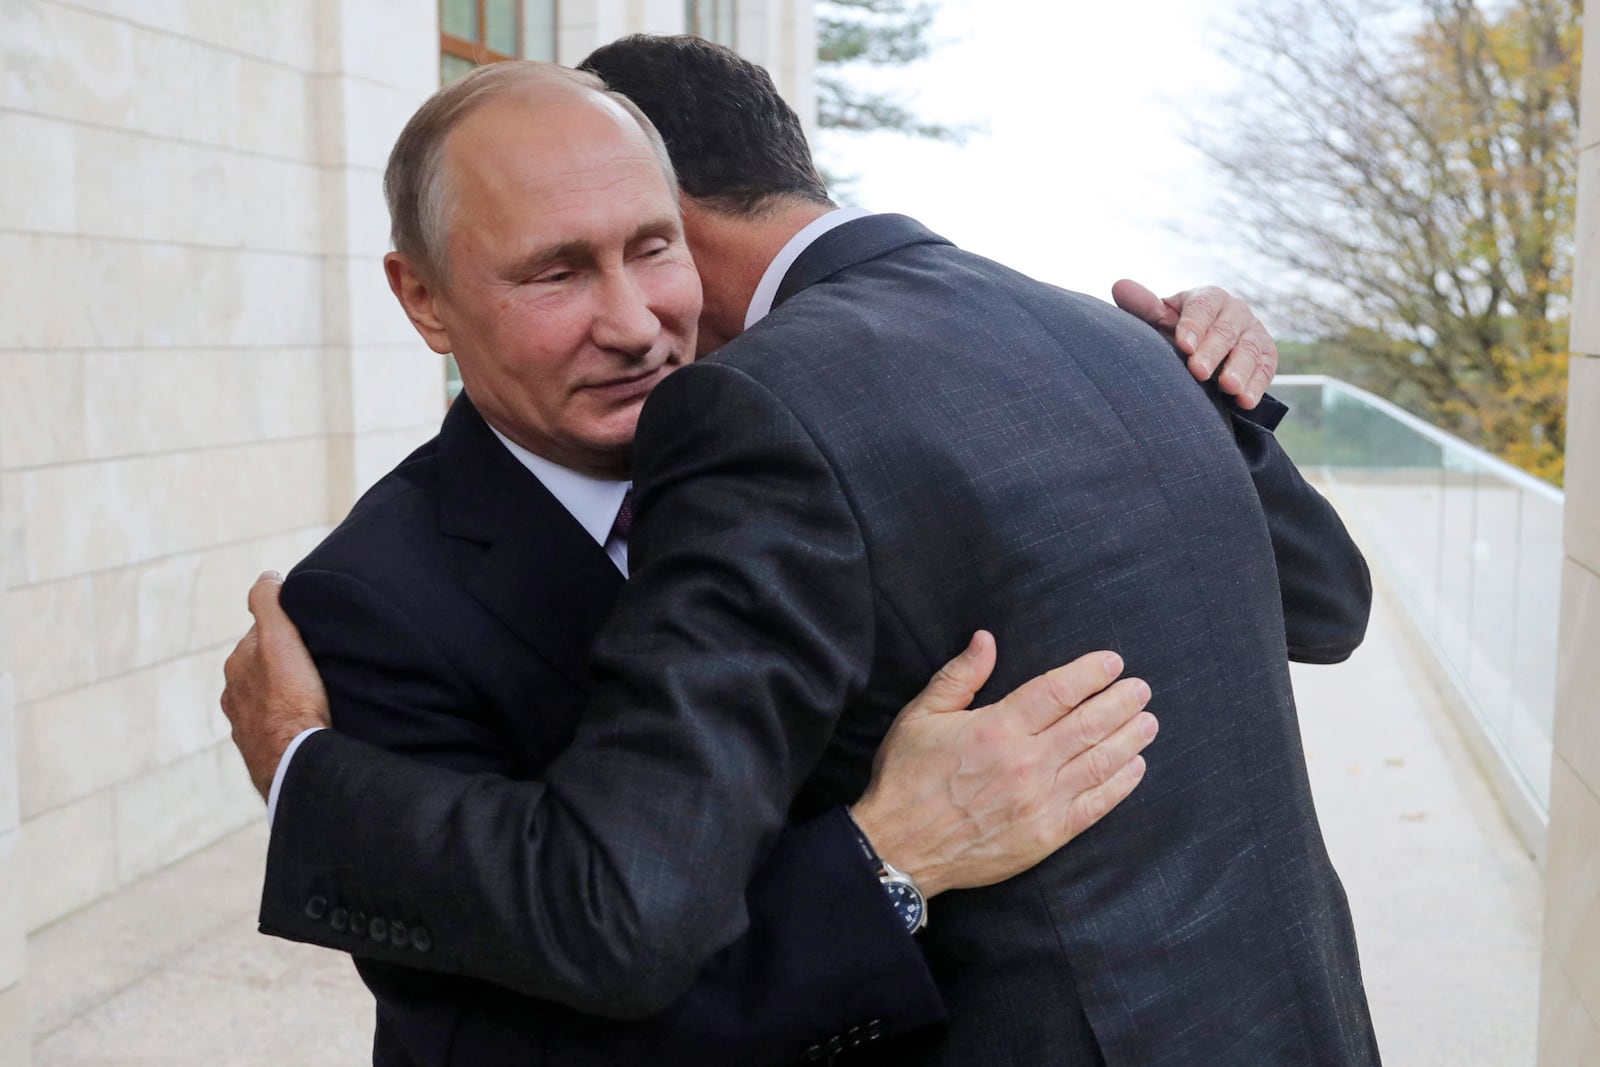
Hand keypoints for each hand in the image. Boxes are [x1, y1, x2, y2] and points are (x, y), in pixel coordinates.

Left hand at [220, 572, 331, 799]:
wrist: (294, 759)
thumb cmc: (290, 698)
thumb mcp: (279, 638)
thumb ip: (268, 603)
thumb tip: (267, 576)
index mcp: (237, 664)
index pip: (263, 633)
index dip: (287, 629)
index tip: (310, 633)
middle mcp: (234, 693)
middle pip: (264, 666)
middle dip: (285, 662)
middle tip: (318, 663)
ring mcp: (245, 724)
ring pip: (269, 697)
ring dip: (287, 693)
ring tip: (316, 694)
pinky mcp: (261, 750)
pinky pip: (275, 726)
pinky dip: (288, 719)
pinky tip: (307, 721)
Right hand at [849, 632, 1154, 897]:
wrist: (900, 847)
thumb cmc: (906, 778)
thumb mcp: (921, 716)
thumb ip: (959, 676)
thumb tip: (986, 639)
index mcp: (996, 728)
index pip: (1057, 691)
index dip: (1089, 674)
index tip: (1113, 663)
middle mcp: (1025, 762)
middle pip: (1088, 724)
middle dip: (1120, 702)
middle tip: (1141, 689)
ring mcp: (1039, 801)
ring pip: (1098, 762)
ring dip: (1129, 738)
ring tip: (1148, 722)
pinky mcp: (1046, 835)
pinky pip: (1094, 806)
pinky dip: (1120, 785)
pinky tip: (1135, 768)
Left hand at [1112, 279, 1277, 408]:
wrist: (1206, 350)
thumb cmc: (1177, 333)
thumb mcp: (1160, 320)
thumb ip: (1144, 307)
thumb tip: (1119, 286)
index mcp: (1208, 298)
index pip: (1203, 306)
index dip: (1193, 325)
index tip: (1182, 345)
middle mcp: (1235, 311)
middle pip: (1226, 329)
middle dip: (1213, 351)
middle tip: (1198, 371)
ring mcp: (1253, 332)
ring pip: (1251, 349)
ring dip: (1240, 369)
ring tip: (1228, 387)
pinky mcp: (1267, 355)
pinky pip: (1266, 368)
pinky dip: (1257, 385)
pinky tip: (1245, 401)